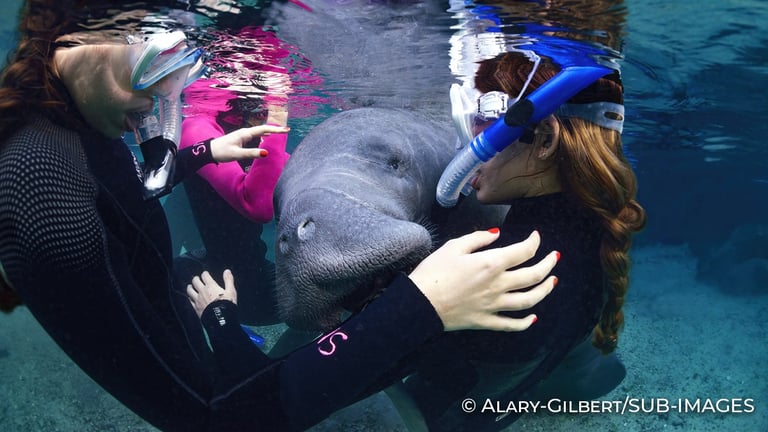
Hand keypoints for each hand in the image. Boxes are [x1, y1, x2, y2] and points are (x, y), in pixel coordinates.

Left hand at [186, 269, 238, 317]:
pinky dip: (190, 297)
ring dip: (190, 287)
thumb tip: (227, 271)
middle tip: (197, 279)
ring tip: (191, 286)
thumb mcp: (231, 291)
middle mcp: (202, 291)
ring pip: (189, 290)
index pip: (205, 276)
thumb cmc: (227, 304)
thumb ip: (228, 280)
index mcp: (211, 286)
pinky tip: (191, 297)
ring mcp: (197, 300)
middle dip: (196, 279)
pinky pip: (190, 300)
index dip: (205, 274)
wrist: (220, 319)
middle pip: (195, 281)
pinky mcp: (195, 307)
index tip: (206, 274)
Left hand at [209, 124, 289, 161]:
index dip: (276, 129)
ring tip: (281, 132)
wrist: (210, 151)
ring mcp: (243, 135)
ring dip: (270, 131)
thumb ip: (252, 153)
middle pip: (263, 129)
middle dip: (275, 129)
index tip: (286, 129)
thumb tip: (266, 153)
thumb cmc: (222, 152)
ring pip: (260, 132)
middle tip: (287, 130)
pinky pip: (256, 135)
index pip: (264, 129)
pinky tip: (267, 137)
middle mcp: (245, 132)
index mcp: (245, 134)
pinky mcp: (242, 139)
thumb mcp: (237, 154)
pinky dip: (264, 135)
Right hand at [408, 230, 557, 331]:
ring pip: (530, 300)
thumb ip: (478, 238)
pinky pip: (512, 324)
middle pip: (533, 275)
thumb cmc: (433, 272)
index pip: (524, 251)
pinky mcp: (486, 321)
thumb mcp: (453, 246)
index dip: (534, 242)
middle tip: (555, 257)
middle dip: (548, 264)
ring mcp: (494, 305)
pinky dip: (526, 323)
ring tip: (553, 282)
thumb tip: (497, 235)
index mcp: (491, 263)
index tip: (536, 236)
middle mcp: (498, 285)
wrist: (419, 303)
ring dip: (545, 290)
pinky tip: (533, 318)